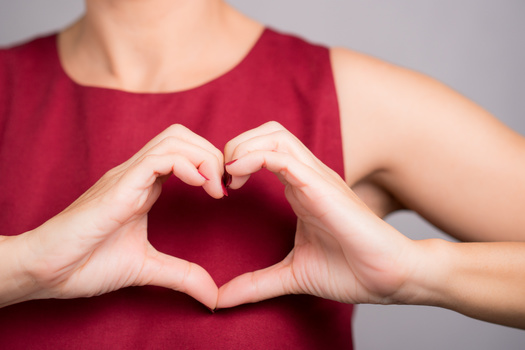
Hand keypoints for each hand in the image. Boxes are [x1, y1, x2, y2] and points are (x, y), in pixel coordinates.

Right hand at [19, 125, 223, 308]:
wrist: (46, 270)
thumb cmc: (86, 264)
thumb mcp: (147, 267)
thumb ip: (182, 275)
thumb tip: (213, 295)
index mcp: (144, 186)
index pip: (183, 153)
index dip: (209, 165)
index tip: (224, 193)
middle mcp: (136, 173)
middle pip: (182, 136)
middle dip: (212, 153)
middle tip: (224, 186)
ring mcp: (127, 175)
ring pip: (174, 139)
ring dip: (204, 157)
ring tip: (215, 188)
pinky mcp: (119, 185)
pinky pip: (159, 158)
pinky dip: (188, 165)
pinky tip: (199, 186)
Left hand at [218, 122, 420, 307]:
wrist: (390, 278)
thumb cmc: (350, 270)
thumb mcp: (291, 274)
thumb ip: (256, 283)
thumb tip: (221, 299)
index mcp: (301, 188)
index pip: (265, 150)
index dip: (237, 160)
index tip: (222, 190)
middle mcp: (308, 176)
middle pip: (268, 132)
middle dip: (237, 144)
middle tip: (223, 178)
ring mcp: (316, 178)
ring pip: (274, 135)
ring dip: (242, 147)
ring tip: (229, 176)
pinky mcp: (322, 187)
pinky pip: (283, 157)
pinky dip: (254, 158)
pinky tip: (237, 177)